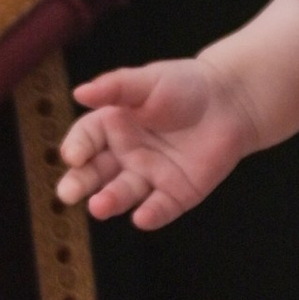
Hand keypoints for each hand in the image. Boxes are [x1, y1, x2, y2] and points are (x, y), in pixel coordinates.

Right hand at [59, 57, 257, 227]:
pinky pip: (161, 207)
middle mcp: (125, 154)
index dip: (77, 148)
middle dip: (80, 183)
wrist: (230, 100)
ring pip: (124, 193)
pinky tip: (142, 218)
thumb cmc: (184, 86)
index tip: (74, 156)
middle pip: (95, 173)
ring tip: (99, 207)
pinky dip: (151, 214)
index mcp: (112, 126)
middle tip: (68, 194)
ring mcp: (149, 176)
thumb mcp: (147, 81)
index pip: (85, 139)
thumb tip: (79, 92)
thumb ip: (115, 87)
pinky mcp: (176, 193)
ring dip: (110, 201)